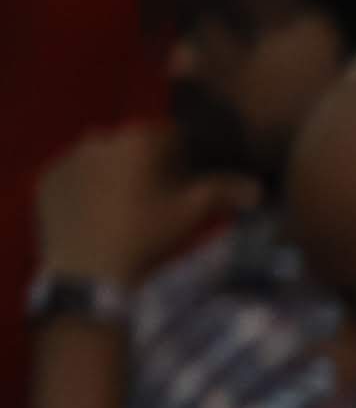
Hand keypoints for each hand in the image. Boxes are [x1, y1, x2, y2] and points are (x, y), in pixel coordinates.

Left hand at [33, 125, 247, 289]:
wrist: (89, 272)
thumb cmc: (147, 237)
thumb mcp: (191, 214)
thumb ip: (224, 191)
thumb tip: (257, 188)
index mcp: (137, 139)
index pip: (171, 134)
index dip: (186, 157)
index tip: (190, 181)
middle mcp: (98, 138)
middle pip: (133, 146)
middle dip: (146, 165)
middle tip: (157, 200)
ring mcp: (67, 159)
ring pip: (101, 160)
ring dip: (114, 176)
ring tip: (124, 211)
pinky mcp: (46, 181)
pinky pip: (74, 178)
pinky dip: (86, 191)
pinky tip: (97, 218)